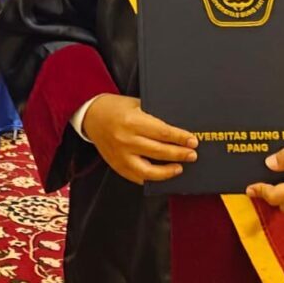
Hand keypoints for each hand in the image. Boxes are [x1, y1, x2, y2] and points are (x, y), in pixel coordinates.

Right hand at [81, 95, 196, 184]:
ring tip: (179, 168)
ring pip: (148, 171)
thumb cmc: (115, 107)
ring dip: (167, 171)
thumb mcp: (136, 104)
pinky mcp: (116, 165)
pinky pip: (137, 177)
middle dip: (179, 154)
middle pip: (159, 151)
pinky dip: (151, 178)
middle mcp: (126, 140)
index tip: (193, 141)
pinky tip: (162, 174)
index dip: (180, 138)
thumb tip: (178, 130)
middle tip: (192, 155)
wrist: (90, 116)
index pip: (162, 132)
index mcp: (132, 121)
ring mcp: (120, 155)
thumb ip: (154, 117)